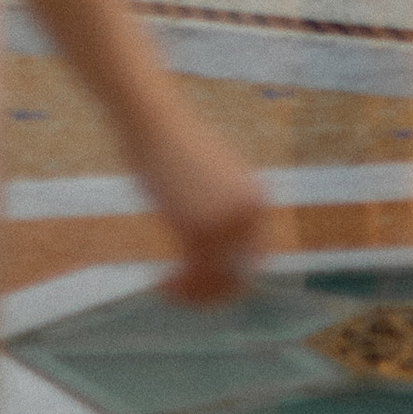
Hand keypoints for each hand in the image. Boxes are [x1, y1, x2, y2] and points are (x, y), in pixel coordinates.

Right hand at [136, 105, 264, 305]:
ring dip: (192, 294)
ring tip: (167, 289)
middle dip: (211, 293)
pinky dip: (178, 289)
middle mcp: (250, 213)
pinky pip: (194, 275)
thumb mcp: (211, 180)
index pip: (254, 259)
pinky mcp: (199, 229)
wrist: (153, 119)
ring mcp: (226, 222)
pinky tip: (160, 284)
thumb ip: (224, 213)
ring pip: (216, 282)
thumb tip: (220, 258)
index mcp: (258, 199)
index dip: (228, 279)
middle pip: (239, 276)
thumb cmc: (172, 146)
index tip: (200, 284)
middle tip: (181, 294)